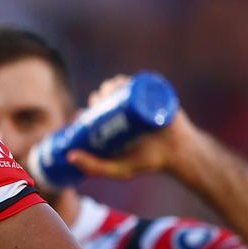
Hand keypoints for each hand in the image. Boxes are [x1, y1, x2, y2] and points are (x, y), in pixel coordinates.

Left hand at [66, 74, 194, 180]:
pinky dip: (130, 80)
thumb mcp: (118, 168)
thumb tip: (69, 156)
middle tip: (98, 106)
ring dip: (110, 86)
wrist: (179, 153)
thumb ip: (95, 167)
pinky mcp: (155, 94)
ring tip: (108, 96)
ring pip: (120, 87)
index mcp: (115, 122)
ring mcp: (140, 100)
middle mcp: (125, 110)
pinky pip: (140, 82)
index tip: (82, 116)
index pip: (95, 111)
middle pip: (106, 96)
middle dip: (98, 97)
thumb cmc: (148, 161)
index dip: (86, 111)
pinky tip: (121, 83)